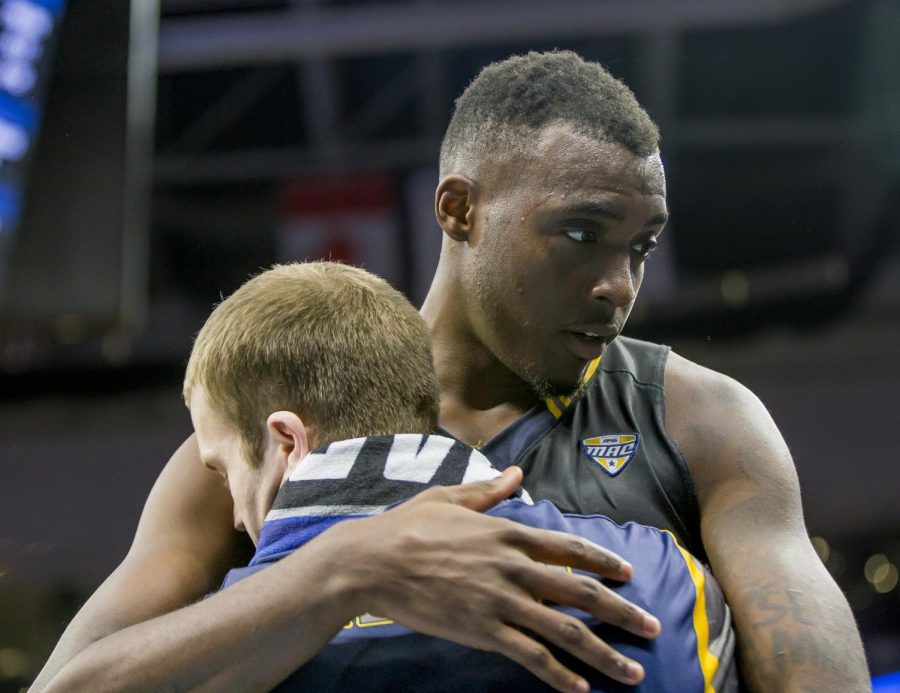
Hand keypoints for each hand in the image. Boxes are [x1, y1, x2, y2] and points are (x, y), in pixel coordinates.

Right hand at [335, 467, 660, 692]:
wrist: (372, 562)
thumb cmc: (407, 526)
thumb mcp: (450, 498)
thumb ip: (489, 491)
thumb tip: (516, 473)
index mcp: (507, 532)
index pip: (569, 548)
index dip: (604, 562)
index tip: (629, 574)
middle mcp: (513, 566)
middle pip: (580, 592)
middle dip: (622, 611)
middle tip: (653, 627)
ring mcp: (499, 600)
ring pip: (564, 630)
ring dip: (604, 653)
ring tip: (633, 672)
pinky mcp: (482, 630)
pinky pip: (529, 655)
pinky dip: (558, 674)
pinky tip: (579, 689)